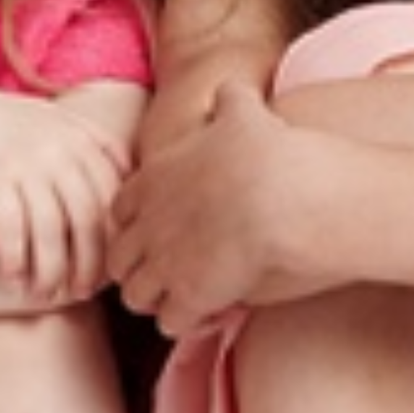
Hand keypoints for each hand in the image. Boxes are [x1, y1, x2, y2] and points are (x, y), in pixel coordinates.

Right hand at [0, 90, 127, 302]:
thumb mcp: (52, 121)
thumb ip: (90, 142)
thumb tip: (126, 174)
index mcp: (80, 139)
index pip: (113, 199)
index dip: (113, 240)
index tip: (106, 270)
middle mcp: (58, 149)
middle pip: (87, 219)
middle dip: (87, 264)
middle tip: (80, 292)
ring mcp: (24, 163)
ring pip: (51, 230)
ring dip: (50, 270)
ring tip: (44, 294)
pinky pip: (10, 228)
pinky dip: (13, 258)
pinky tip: (9, 280)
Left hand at [108, 83, 337, 337]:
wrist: (293, 193)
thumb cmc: (277, 151)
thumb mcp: (247, 112)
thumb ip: (231, 102)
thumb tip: (231, 90)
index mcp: (156, 180)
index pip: (121, 211)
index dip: (139, 224)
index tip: (162, 230)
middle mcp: (150, 223)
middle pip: (120, 259)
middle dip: (140, 269)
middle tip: (170, 274)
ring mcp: (165, 262)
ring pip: (137, 295)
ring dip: (159, 299)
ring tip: (187, 300)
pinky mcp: (190, 295)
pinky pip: (169, 322)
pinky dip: (186, 322)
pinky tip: (210, 315)